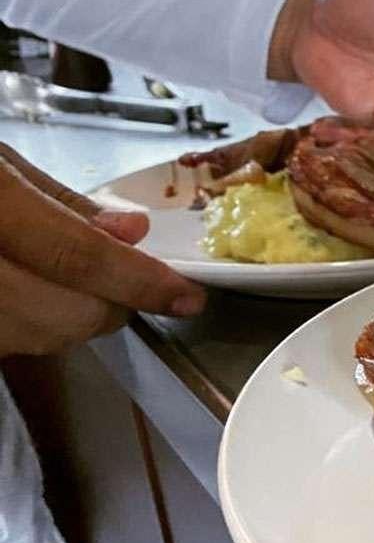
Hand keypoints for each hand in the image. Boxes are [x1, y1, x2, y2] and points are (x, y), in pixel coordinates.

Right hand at [0, 145, 205, 357]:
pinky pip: (14, 341)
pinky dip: (35, 322)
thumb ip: (64, 202)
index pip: (79, 258)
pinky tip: (28, 292)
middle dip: (113, 303)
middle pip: (70, 314)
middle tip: (121, 278)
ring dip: (72, 315)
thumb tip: (132, 232)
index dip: (141, 281)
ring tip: (62, 279)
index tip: (187, 296)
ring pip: (45, 337)